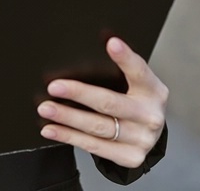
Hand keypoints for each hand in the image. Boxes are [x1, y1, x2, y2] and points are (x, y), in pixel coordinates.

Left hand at [37, 37, 167, 169]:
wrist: (150, 135)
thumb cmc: (137, 102)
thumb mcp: (136, 84)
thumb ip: (120, 70)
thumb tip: (93, 44)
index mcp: (153, 90)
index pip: (139, 71)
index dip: (125, 57)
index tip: (111, 43)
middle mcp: (151, 116)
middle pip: (110, 103)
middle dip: (79, 93)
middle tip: (54, 87)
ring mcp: (142, 139)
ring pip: (97, 127)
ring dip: (68, 117)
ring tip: (46, 109)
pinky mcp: (130, 157)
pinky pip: (94, 146)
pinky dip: (69, 137)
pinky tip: (53, 129)